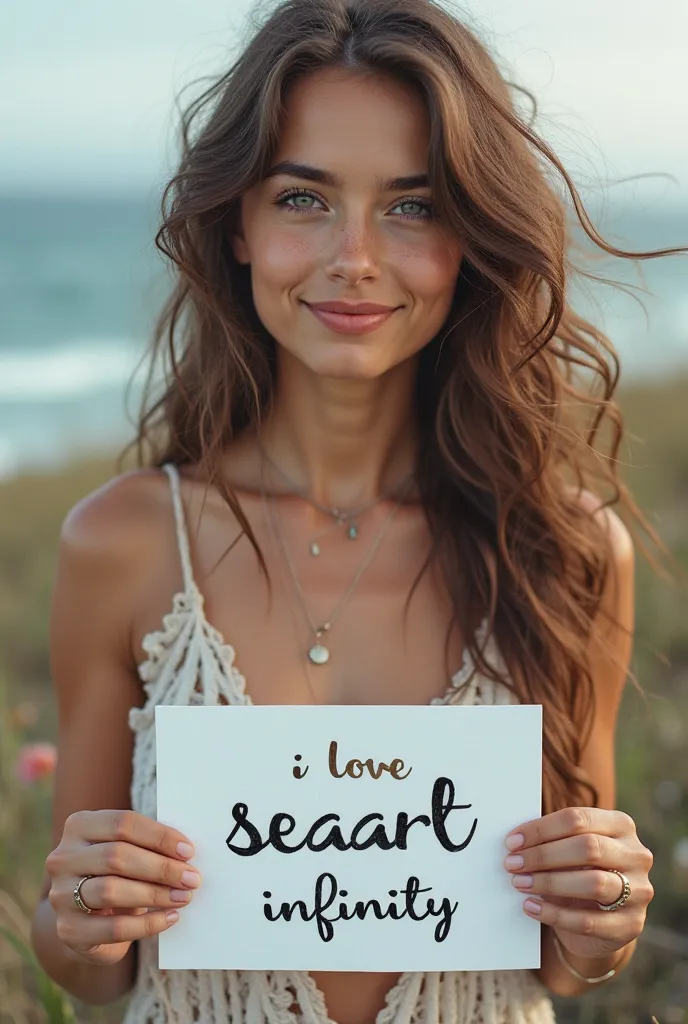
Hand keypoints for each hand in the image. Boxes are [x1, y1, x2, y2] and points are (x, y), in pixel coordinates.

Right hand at [46, 810, 200, 965]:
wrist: (89, 921)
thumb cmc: (117, 874)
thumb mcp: (128, 851)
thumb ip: (148, 845)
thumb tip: (185, 852)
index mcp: (79, 826)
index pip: (123, 823)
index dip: (159, 836)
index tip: (188, 851)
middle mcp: (63, 858)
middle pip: (117, 856)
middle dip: (161, 868)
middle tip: (191, 878)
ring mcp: (61, 895)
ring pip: (111, 890)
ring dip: (155, 894)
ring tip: (184, 897)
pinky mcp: (68, 930)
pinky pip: (113, 928)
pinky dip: (147, 924)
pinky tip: (170, 917)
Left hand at [503, 807, 653, 959]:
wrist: (602, 921)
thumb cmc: (579, 872)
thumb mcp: (571, 850)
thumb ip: (553, 840)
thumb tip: (515, 840)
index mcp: (621, 825)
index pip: (578, 819)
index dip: (541, 830)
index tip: (512, 841)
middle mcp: (636, 855)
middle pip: (588, 847)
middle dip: (544, 855)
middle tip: (513, 863)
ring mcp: (639, 891)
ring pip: (593, 883)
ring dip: (549, 883)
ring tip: (519, 883)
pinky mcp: (631, 925)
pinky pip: (589, 921)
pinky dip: (554, 914)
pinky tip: (531, 907)